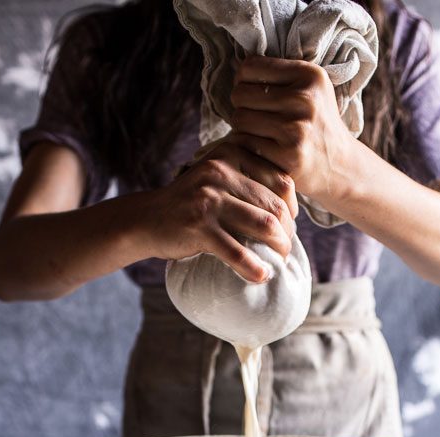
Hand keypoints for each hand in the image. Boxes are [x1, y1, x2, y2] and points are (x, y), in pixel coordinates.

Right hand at [145, 141, 296, 282]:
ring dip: (279, 248)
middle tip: (285, 248)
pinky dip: (254, 269)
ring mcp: (209, 199)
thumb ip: (247, 180)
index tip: (289, 225)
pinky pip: (237, 252)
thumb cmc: (191, 203)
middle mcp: (221, 172)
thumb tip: (290, 208)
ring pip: (264, 226)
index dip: (292, 207)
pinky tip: (261, 277)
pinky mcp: (199, 227)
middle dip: (288, 232)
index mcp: (230, 156)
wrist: (146, 219)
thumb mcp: (217, 178)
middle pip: (276, 205)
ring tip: (278, 260)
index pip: (281, 181)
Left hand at [231, 56, 352, 204]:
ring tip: (260, 135)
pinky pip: (245, 144)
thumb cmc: (316, 125)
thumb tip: (236, 69)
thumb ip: (279, 75)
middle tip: (256, 119)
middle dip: (242, 107)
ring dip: (242, 129)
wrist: (341, 166)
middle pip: (240, 94)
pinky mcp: (288, 156)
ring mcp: (296, 129)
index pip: (248, 67)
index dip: (243, 82)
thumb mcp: (310, 89)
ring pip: (239, 120)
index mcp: (309, 75)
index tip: (254, 96)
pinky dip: (246, 149)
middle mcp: (304, 99)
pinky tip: (261, 151)